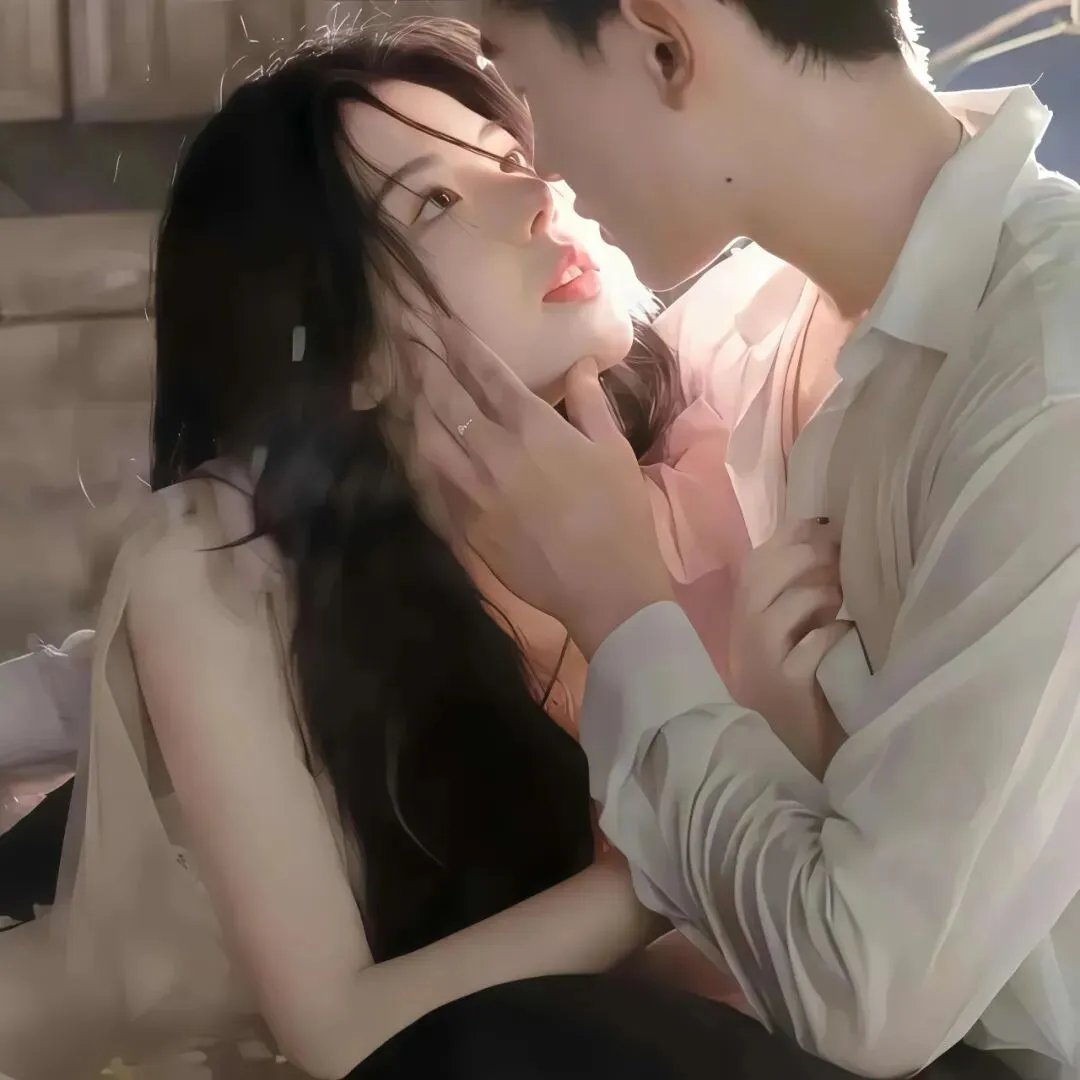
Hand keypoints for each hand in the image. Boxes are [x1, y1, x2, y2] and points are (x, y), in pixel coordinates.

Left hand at [411, 319, 673, 657]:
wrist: (605, 588)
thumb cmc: (619, 516)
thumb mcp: (614, 450)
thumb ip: (590, 402)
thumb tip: (580, 363)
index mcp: (533, 430)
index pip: (486, 374)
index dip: (460, 344)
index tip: (442, 324)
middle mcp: (494, 454)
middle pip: (446, 400)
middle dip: (427, 366)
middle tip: (412, 345)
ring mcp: (474, 493)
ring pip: (429, 441)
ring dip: (420, 410)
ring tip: (416, 393)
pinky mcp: (466, 527)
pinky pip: (437, 482)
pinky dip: (430, 457)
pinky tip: (428, 447)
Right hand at [727, 517, 849, 776]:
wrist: (784, 755)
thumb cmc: (792, 693)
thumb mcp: (786, 639)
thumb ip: (796, 599)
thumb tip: (832, 546)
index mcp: (741, 616)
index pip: (757, 560)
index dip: (790, 536)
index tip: (827, 523)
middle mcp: (742, 631)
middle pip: (764, 571)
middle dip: (806, 555)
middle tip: (842, 554)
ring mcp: (760, 658)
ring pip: (787, 603)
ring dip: (822, 593)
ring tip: (845, 598)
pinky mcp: (784, 685)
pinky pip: (813, 645)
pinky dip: (835, 634)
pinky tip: (850, 635)